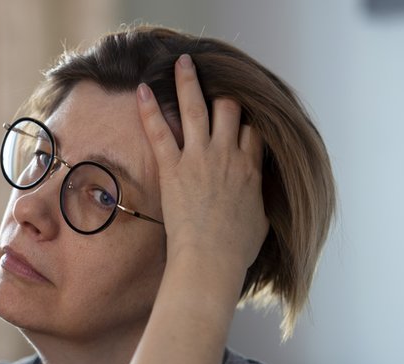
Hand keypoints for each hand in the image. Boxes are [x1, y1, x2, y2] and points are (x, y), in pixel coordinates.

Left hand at [138, 54, 267, 275]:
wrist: (211, 260)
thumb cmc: (235, 251)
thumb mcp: (261, 223)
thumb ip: (258, 201)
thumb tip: (257, 198)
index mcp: (251, 170)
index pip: (253, 131)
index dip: (246, 123)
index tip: (239, 120)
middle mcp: (228, 156)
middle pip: (230, 110)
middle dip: (223, 96)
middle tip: (213, 85)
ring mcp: (200, 158)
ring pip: (197, 107)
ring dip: (189, 81)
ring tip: (182, 62)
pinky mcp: (173, 168)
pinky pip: (160, 131)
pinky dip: (150, 108)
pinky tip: (142, 89)